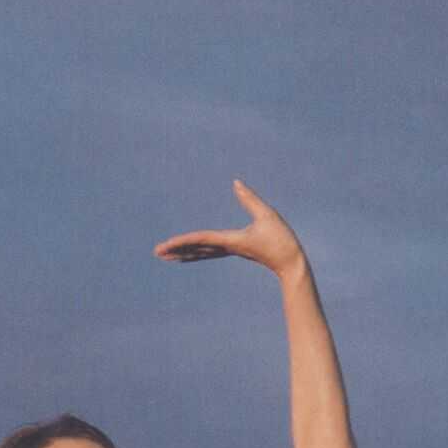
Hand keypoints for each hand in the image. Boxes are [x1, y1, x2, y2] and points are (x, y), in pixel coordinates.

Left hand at [154, 178, 304, 275]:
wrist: (291, 264)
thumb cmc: (282, 240)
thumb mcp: (267, 215)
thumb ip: (250, 199)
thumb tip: (235, 182)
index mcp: (231, 240)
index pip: (201, 239)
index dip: (182, 241)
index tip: (166, 246)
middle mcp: (227, 247)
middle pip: (196, 248)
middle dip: (177, 250)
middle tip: (156, 252)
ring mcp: (230, 250)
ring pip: (201, 252)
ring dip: (184, 253)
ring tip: (165, 255)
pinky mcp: (236, 249)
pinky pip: (210, 251)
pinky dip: (196, 251)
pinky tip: (188, 253)